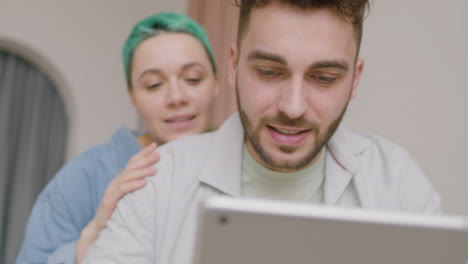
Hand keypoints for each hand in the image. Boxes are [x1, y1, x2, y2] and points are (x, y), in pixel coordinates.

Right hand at [76, 142, 158, 262]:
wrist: (100, 225)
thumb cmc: (117, 210)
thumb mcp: (128, 195)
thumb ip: (136, 185)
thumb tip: (152, 177)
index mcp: (121, 179)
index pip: (133, 162)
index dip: (143, 153)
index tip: (155, 146)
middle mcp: (116, 181)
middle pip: (132, 167)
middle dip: (145, 159)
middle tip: (158, 155)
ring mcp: (112, 190)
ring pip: (128, 177)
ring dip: (142, 172)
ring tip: (155, 170)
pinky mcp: (110, 200)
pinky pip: (123, 190)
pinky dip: (133, 185)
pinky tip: (143, 183)